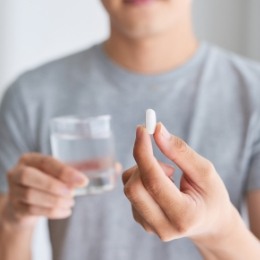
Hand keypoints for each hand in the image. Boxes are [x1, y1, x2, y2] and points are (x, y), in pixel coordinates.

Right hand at [3, 153, 87, 228]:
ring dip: (55, 201)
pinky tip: (66, 211)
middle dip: (53, 185)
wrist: (24, 203)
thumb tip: (110, 165)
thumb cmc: (46, 182)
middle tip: (72, 193)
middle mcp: (17, 172)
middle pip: (29, 176)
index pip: (46, 162)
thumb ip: (78, 170)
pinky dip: (52, 212)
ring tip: (71, 203)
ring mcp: (13, 191)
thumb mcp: (57, 173)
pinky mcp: (15, 208)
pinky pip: (32, 210)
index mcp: (30, 159)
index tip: (83, 181)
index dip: (65, 171)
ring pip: (31, 195)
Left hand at [122, 123, 236, 242]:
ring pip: (129, 187)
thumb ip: (180, 151)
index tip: (142, 129)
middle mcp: (163, 226)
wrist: (210, 223)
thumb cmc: (211, 196)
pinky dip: (142, 179)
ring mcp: (149, 226)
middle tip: (166, 162)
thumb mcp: (205, 171)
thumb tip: (157, 130)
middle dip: (144, 163)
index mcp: (184, 215)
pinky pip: (130, 191)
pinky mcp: (141, 221)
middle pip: (134, 188)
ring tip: (170, 177)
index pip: (153, 181)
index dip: (144, 152)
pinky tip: (161, 185)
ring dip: (144, 171)